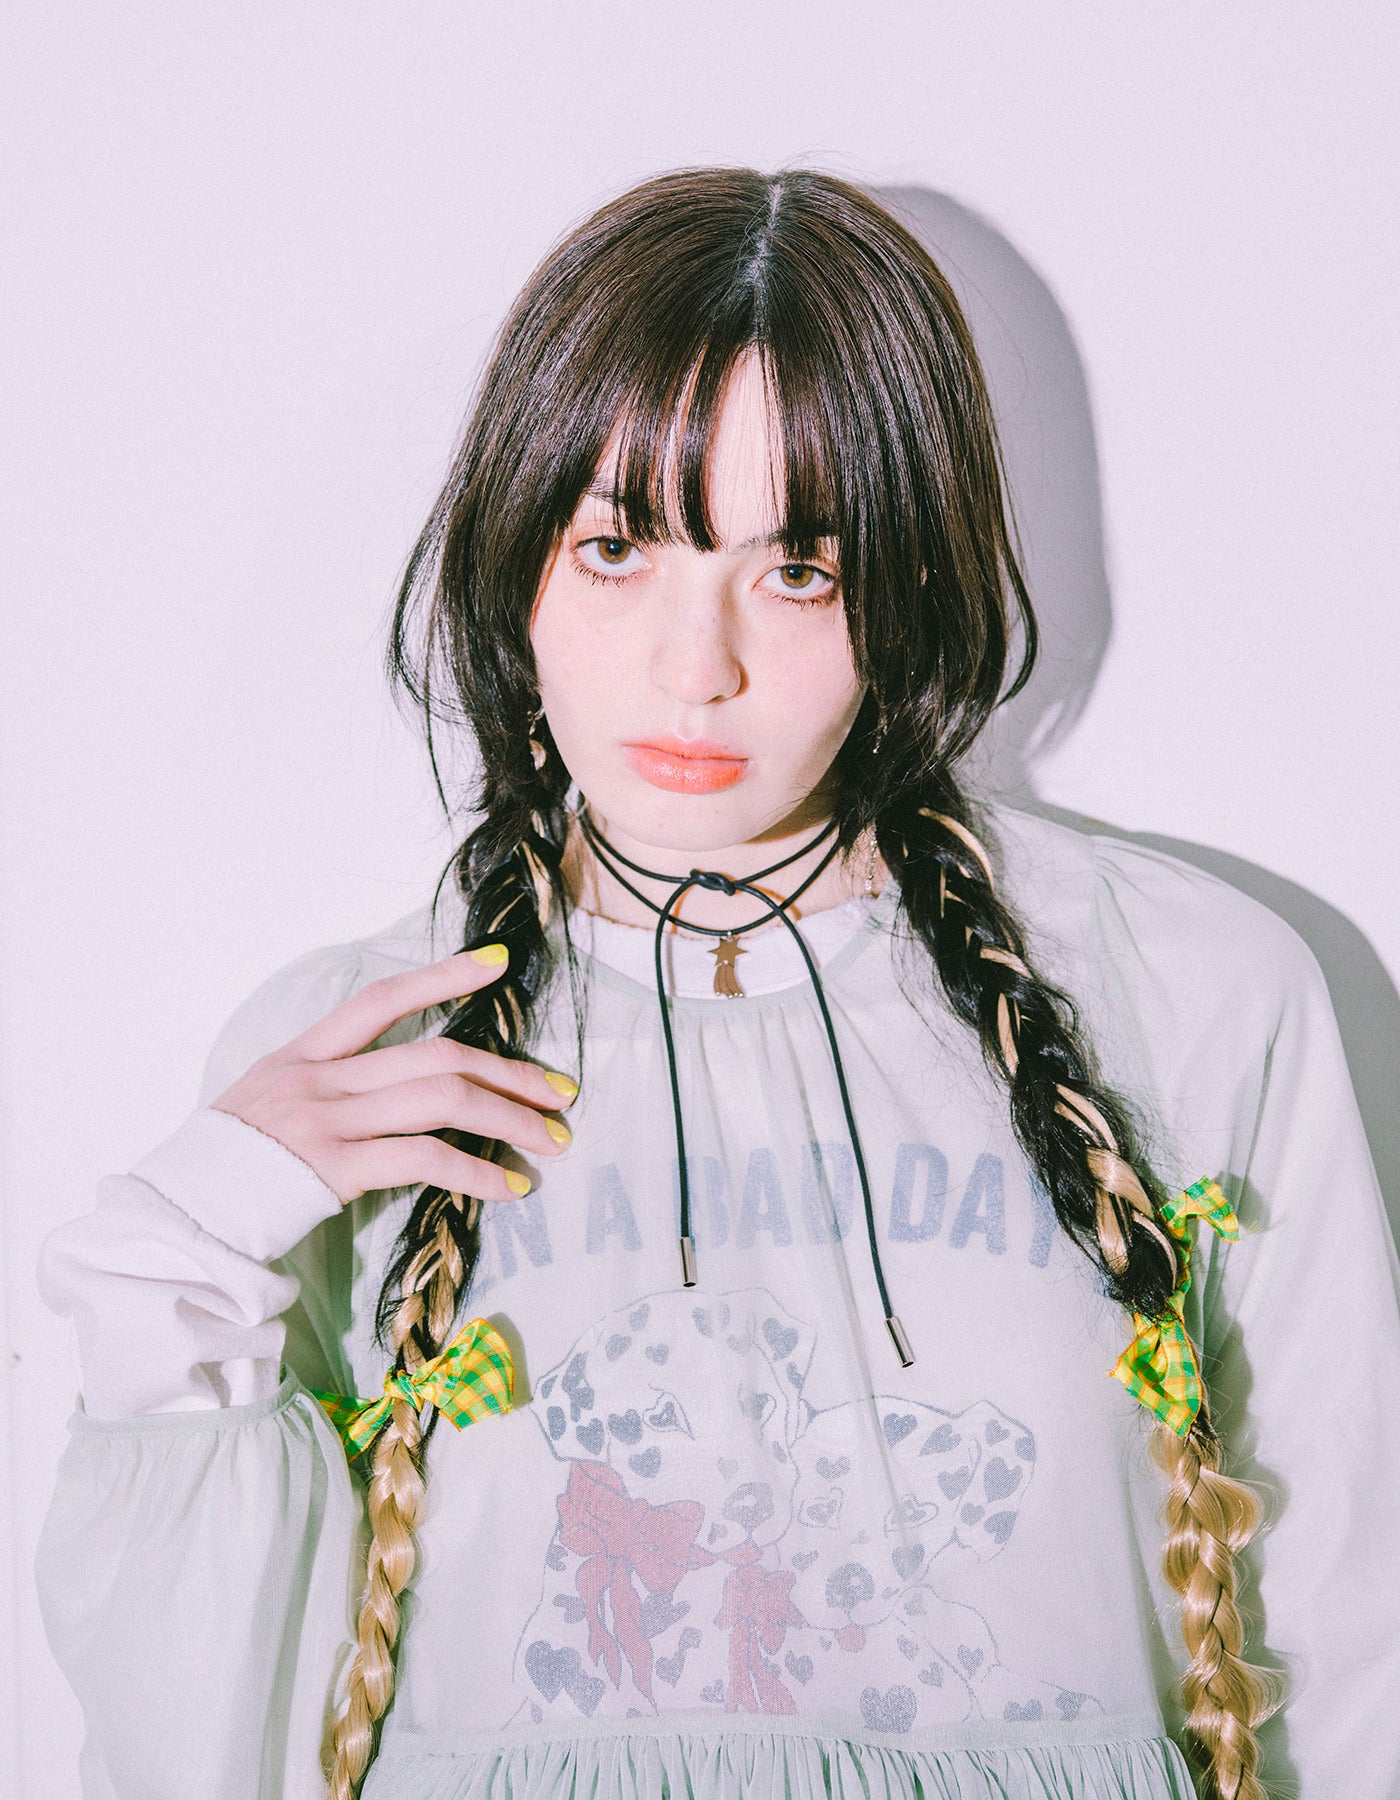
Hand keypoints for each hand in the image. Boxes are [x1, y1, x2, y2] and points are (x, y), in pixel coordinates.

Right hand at [210, 945, 575, 1204]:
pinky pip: (424, 1160)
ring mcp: (328, 1122)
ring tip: (553, 1139)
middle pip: (437, 1056)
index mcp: (302, 1054)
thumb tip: (388, 1086)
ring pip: (443, 1101)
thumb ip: (323, 1085)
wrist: (176, 1219)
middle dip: (510, 1072)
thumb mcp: (265, 1102)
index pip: (382, 999)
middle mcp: (319, 1078)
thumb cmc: (225, 1169)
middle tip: (560, 1091)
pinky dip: (477, 1173)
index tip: (497, 964)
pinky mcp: (336, 1170)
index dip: (443, 977)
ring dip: (511, 1119)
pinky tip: (510, 1187)